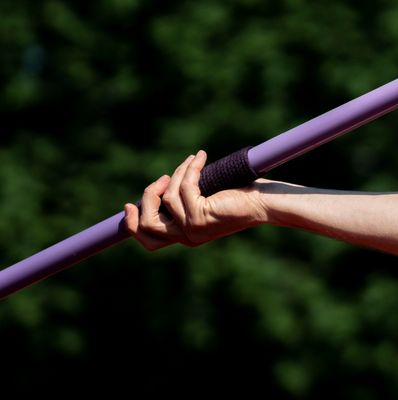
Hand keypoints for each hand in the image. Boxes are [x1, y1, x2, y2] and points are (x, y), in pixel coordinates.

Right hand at [124, 151, 267, 250]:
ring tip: (191, 161)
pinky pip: (184, 187)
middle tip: (163, 179)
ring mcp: (192, 229)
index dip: (133, 224)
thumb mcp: (206, 203)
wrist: (266, 203)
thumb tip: (161, 186)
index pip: (150, 241)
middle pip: (147, 225)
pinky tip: (200, 157)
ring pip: (166, 198)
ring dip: (176, 175)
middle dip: (147, 198)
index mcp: (187, 237)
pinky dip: (190, 168)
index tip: (129, 204)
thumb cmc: (241, 198)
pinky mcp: (200, 215)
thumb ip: (184, 202)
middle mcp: (187, 237)